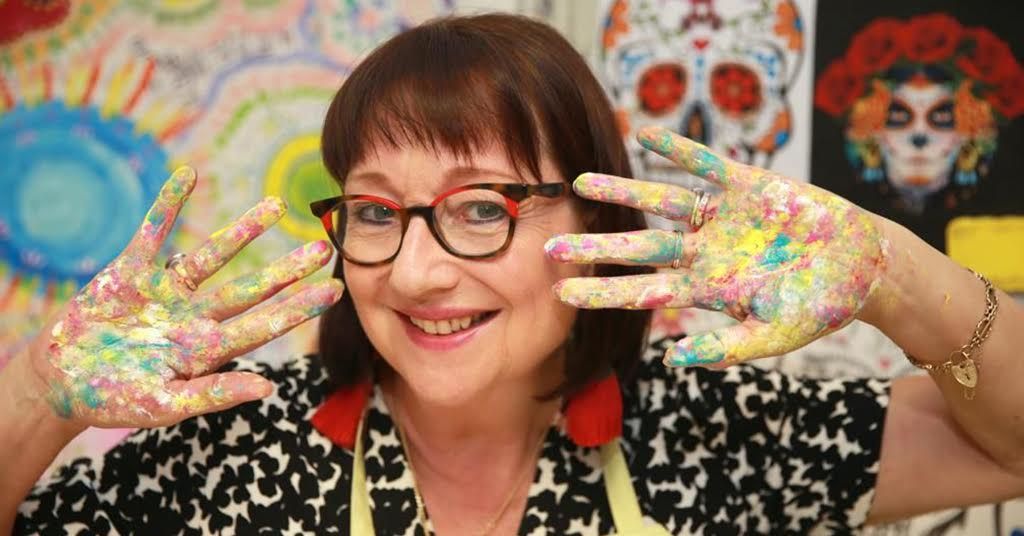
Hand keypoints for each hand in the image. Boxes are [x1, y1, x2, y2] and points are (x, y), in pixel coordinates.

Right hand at [27, 167, 343, 427]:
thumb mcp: (164, 406)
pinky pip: (152, 232)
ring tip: (277, 205)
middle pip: (249, 289)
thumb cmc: (114, 400)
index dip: (298, 308)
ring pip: (212, 255)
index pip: (263, 326)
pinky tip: (188, 175)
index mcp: (207, 350)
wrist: (60, 382)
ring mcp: (166, 292)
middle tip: (322, 248)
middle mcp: (195, 317)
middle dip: (285, 271)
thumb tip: (269, 389)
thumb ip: (214, 395)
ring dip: (243, 230)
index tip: (334, 290)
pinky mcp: (131, 271)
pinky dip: (167, 204)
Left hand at [546, 127, 885, 366]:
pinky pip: (705, 163)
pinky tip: (646, 135)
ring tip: (580, 181)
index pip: (643, 291)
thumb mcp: (774, 336)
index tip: (562, 293)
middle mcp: (703, 251)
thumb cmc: (818, 307)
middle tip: (549, 248)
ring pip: (661, 201)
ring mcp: (721, 217)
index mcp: (706, 288)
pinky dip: (678, 151)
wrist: (861, 266)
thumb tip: (673, 359)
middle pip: (639, 246)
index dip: (604, 292)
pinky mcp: (746, 185)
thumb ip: (727, 350)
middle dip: (597, 247)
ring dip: (622, 190)